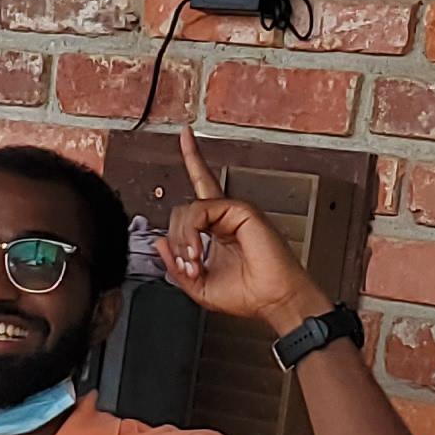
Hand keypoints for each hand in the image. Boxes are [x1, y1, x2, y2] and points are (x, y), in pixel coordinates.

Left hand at [160, 131, 331, 333]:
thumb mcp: (199, 287)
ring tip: (193, 262)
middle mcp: (225, 215)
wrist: (275, 300)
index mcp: (218, 228)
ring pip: (188, 210)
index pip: (200, 188)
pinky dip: (192, 232)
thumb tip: (159, 243)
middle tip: (187, 266)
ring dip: (183, 239)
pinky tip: (198, 252)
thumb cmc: (249, 294)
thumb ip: (176, 266)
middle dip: (176, 239)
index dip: (193, 158)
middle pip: (183, 208)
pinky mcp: (241, 210)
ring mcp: (233, 211)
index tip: (186, 134)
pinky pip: (202, 210)